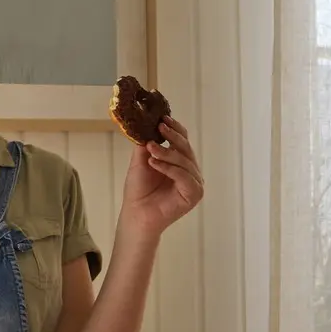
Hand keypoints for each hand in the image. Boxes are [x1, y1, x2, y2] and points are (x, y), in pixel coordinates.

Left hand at [120, 117, 202, 236]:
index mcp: (180, 162)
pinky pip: (184, 176)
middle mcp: (190, 171)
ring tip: (151, 150)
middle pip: (186, 148)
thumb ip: (146, 145)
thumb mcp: (141, 161)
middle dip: (172, 136)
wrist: (136, 213)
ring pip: (185, 161)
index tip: (163, 118)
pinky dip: (169, 168)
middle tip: (160, 127)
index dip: (175, 128)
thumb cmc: (138, 190)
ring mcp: (194, 182)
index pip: (183, 140)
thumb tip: (147, 125)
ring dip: (167, 153)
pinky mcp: (194, 194)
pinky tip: (153, 163)